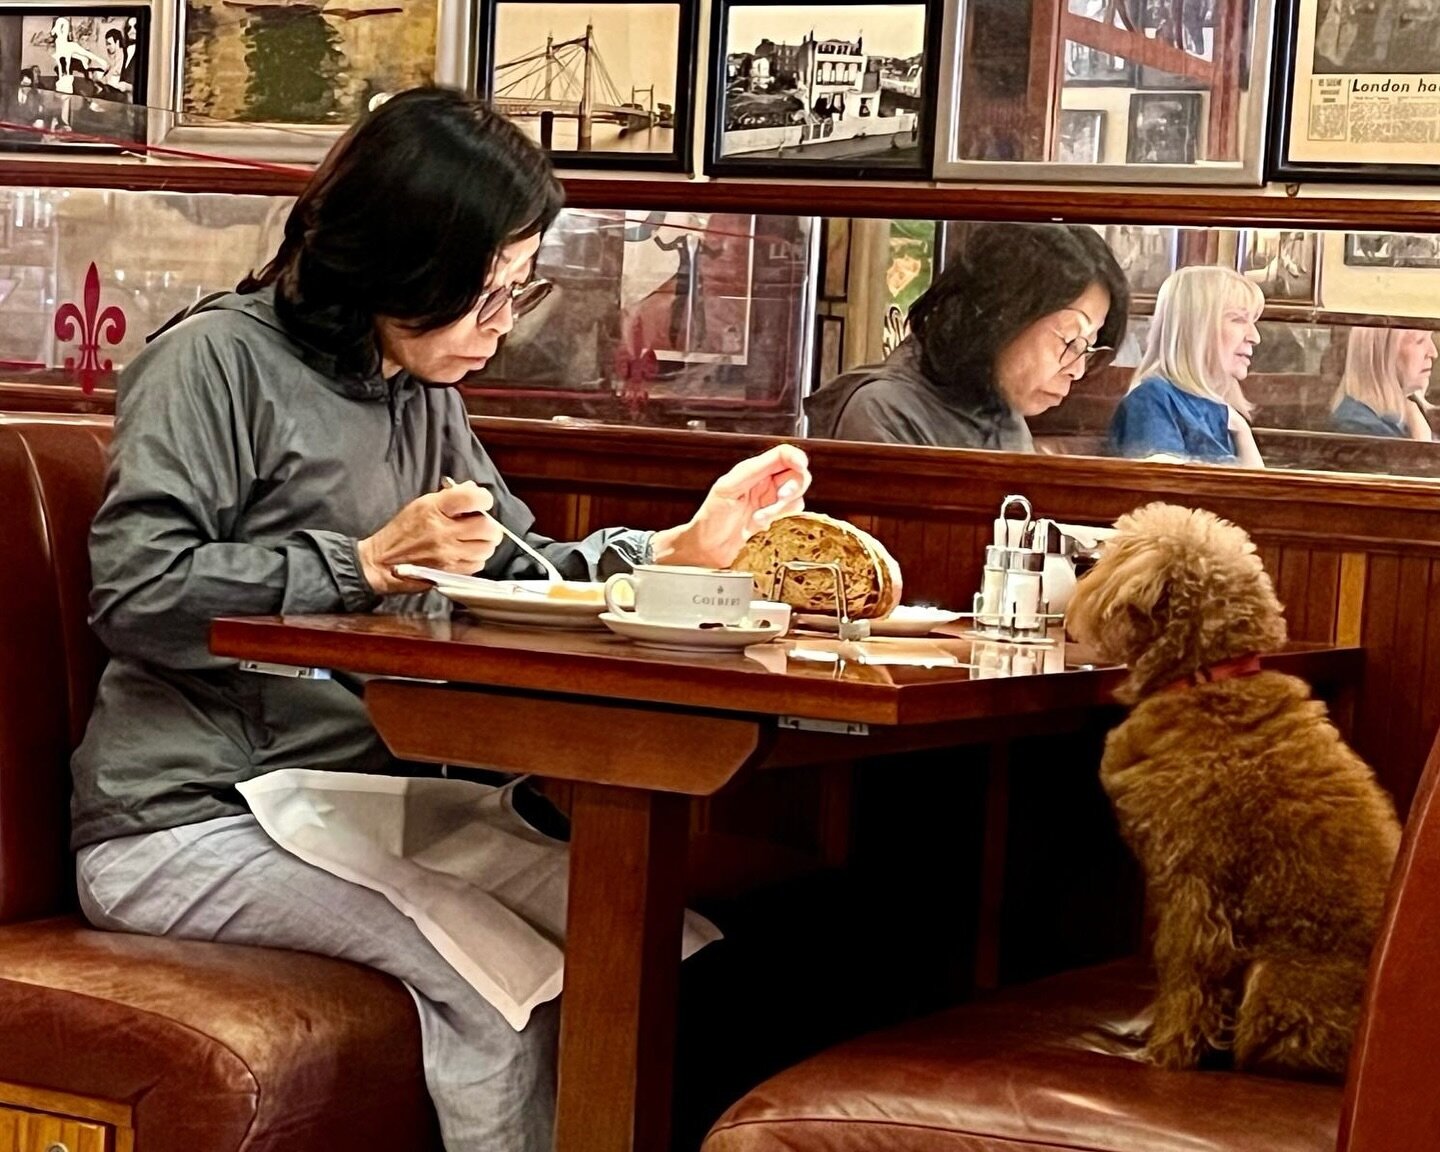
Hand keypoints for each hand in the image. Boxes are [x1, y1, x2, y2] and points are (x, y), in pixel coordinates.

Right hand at [357, 481, 503, 594]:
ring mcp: (448, 554)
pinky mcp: (449, 572)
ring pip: (487, 549)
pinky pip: (478, 565)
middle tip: (483, 525)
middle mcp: (443, 532)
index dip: (484, 499)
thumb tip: (473, 490)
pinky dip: (476, 559)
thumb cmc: (403, 531)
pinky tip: (466, 554)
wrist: (382, 561)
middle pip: (488, 527)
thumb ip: (451, 496)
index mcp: (435, 509)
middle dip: (490, 525)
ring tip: (475, 540)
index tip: (482, 502)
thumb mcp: (422, 504)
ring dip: (485, 544)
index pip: (474, 499)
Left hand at [652, 444, 810, 568]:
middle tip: (780, 497)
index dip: (797, 458)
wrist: (706, 549)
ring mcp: (772, 504)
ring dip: (780, 509)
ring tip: (758, 518)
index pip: (784, 455)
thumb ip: (756, 469)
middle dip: (792, 488)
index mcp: (754, 471)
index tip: (800, 466)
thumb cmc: (710, 518)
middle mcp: (766, 485)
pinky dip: (780, 521)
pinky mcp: (776, 522)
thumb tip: (783, 456)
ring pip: (797, 498)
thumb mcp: (729, 487)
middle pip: (798, 476)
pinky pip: (792, 517)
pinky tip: (760, 526)